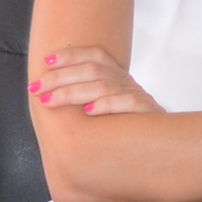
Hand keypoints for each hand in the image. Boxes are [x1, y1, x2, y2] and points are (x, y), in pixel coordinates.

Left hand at [30, 47, 166, 117]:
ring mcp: (137, 96)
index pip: (95, 55)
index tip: (46, 61)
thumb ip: (87, 98)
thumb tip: (48, 96)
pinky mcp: (147, 113)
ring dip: (71, 92)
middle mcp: (127, 82)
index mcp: (117, 76)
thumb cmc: (128, 129)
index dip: (71, 54)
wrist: (165, 146)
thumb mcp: (108, 108)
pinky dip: (105, 105)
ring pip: (103, 85)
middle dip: (60, 77)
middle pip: (92, 69)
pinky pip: (126, 103)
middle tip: (36, 88)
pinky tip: (87, 111)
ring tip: (49, 101)